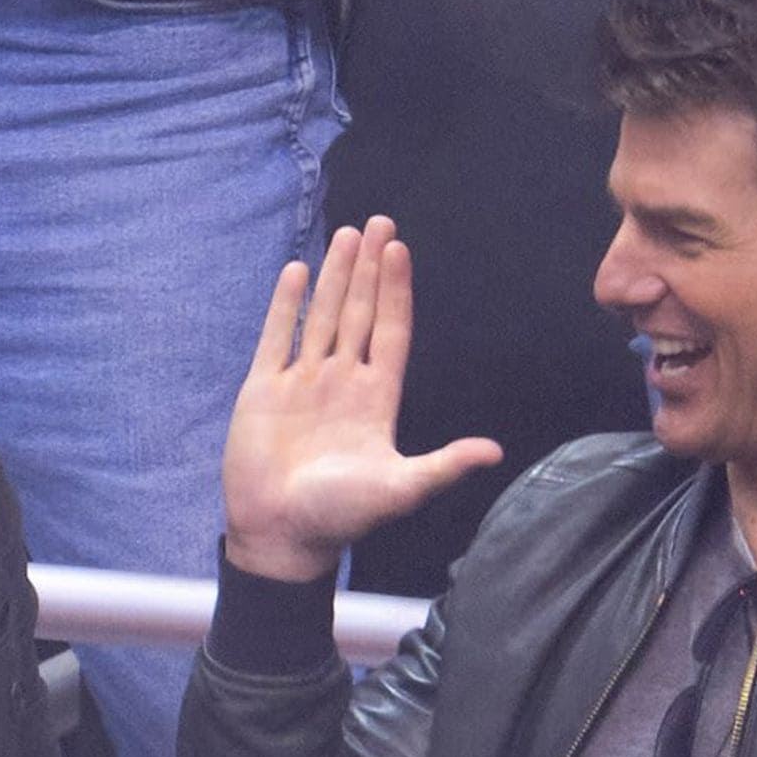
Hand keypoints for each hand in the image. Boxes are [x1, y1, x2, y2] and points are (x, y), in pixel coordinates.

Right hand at [222, 216, 502, 580]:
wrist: (281, 535)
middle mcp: (341, 383)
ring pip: (322, 316)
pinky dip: (287, 305)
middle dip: (369, 269)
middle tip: (378, 222)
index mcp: (376, 399)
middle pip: (359, 313)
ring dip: (334, 277)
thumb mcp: (399, 489)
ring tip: (345, 235)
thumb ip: (443, 466)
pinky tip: (297, 272)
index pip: (390, 332)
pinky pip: (277, 337)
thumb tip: (493, 452)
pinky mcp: (263, 390)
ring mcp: (302, 383)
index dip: (396, 292)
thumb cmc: (340, 517)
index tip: (400, 250)